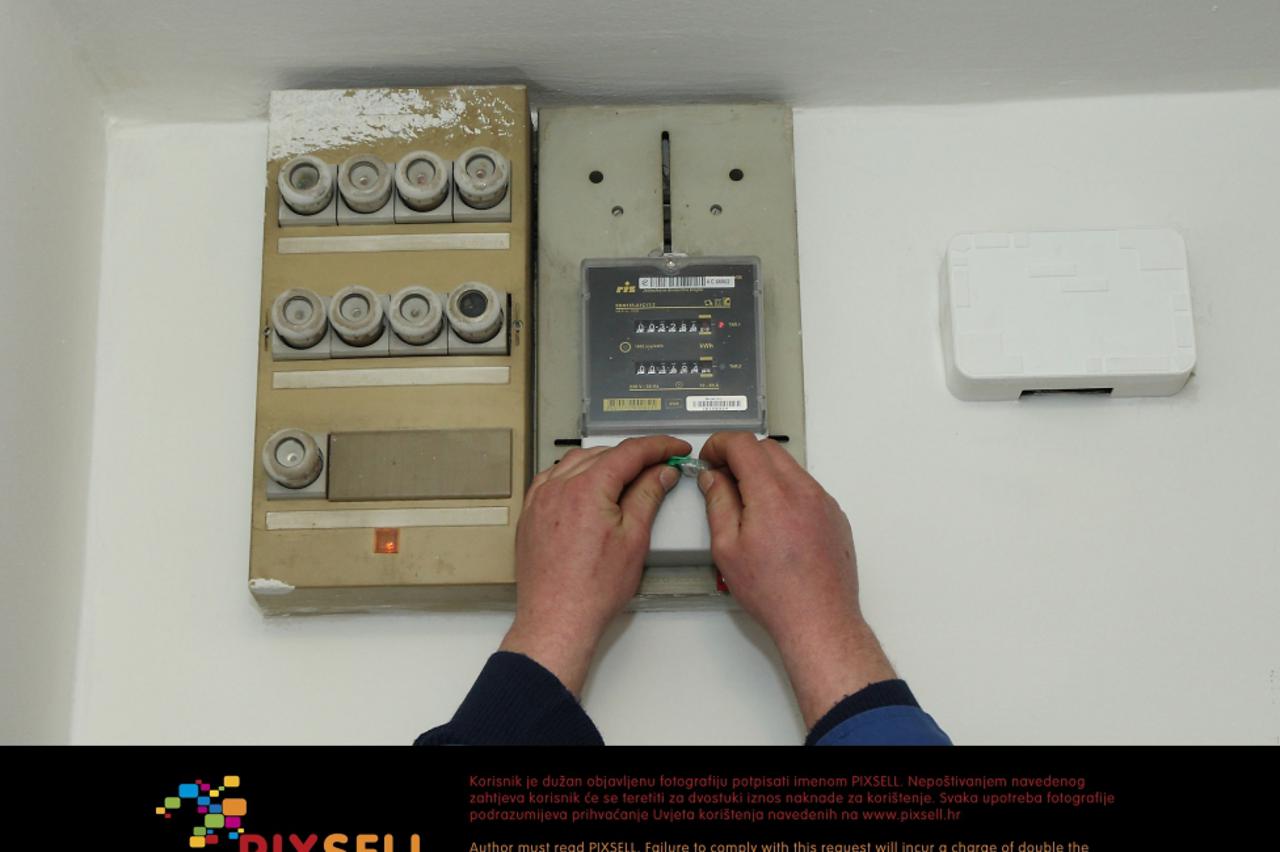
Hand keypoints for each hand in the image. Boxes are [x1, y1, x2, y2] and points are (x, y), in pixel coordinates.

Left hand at [500, 435, 690, 694]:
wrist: (557, 619)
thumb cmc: (592, 590)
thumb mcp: (634, 539)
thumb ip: (648, 496)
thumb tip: (661, 472)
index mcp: (587, 488)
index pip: (630, 452)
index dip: (659, 446)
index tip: (675, 448)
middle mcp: (558, 487)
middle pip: (603, 454)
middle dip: (634, 456)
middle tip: (660, 466)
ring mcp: (540, 500)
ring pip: (576, 462)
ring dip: (604, 462)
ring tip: (627, 476)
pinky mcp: (530, 514)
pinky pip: (553, 479)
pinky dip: (575, 475)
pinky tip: (587, 486)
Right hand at [698, 432, 896, 726]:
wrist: (819, 619)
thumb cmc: (776, 593)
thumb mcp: (728, 549)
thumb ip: (718, 503)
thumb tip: (713, 478)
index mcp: (773, 494)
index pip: (743, 444)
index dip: (720, 444)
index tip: (710, 456)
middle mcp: (803, 491)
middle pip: (768, 449)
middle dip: (741, 454)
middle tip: (722, 476)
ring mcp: (823, 502)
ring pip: (789, 467)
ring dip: (764, 472)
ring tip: (746, 502)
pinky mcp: (834, 516)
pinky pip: (806, 488)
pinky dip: (785, 490)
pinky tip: (772, 519)